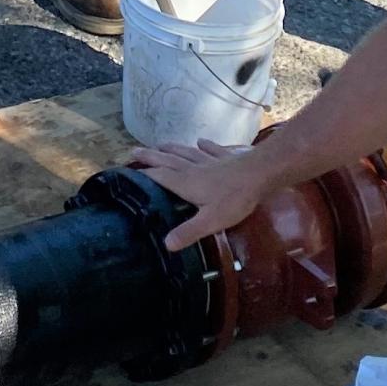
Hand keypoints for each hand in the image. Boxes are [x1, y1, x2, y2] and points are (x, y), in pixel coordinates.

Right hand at [128, 138, 273, 251]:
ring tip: (160, 144)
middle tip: (133, 150)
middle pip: (168, 160)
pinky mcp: (226, 157)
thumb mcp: (210, 221)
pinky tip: (201, 141)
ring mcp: (210, 160)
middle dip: (150, 156)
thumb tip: (166, 244)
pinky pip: (211, 149)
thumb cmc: (234, 198)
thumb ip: (188, 232)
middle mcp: (194, 168)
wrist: (260, 173)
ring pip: (186, 152)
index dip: (143, 173)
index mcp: (186, 182)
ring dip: (171, 148)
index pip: (159, 176)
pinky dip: (204, 145)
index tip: (126, 170)